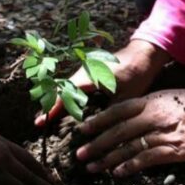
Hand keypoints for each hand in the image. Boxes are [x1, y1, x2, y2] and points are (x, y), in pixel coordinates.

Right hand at [35, 40, 170, 125]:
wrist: (144, 53)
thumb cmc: (137, 73)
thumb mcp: (125, 97)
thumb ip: (109, 113)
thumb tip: (96, 131)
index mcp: (89, 76)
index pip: (64, 94)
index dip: (52, 109)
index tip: (41, 122)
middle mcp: (83, 70)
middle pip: (61, 89)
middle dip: (51, 106)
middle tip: (40, 123)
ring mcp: (85, 69)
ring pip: (66, 86)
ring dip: (58, 101)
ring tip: (48, 117)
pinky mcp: (89, 70)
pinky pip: (73, 84)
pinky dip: (67, 95)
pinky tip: (65, 106)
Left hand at [76, 74, 184, 176]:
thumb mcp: (169, 96)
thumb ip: (149, 105)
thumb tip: (131, 116)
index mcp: (150, 101)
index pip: (117, 111)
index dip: (97, 121)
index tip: (82, 130)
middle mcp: (152, 116)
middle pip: (117, 132)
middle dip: (96, 144)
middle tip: (80, 154)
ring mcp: (161, 133)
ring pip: (127, 148)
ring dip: (107, 159)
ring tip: (92, 167)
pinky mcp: (173, 150)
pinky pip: (145, 159)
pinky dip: (129, 167)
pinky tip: (117, 173)